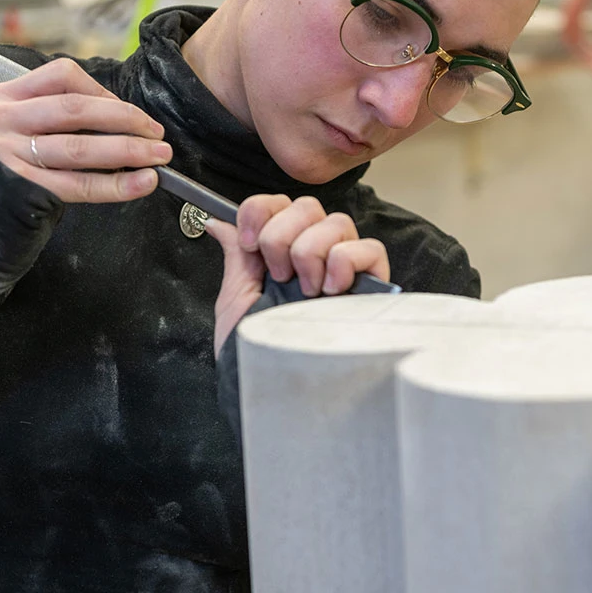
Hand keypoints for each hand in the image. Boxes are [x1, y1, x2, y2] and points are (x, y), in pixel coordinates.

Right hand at [0, 58, 172, 202]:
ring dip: (129, 151)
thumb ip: (65, 119)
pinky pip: (79, 185)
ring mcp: (5, 155)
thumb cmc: (16, 176)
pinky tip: (143, 183)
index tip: (132, 114)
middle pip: (76, 110)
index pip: (63, 76)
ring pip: (79, 147)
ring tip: (159, 157)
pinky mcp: (20, 189)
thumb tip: (130, 121)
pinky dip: (117, 185)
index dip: (105, 92)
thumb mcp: (27, 132)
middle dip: (127, 120)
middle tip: (157, 136)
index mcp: (3, 96)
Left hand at [205, 195, 390, 356]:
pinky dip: (345, 260)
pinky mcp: (373, 284)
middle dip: (282, 235)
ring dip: (310, 251)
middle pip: (307, 206)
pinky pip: (369, 247)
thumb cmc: (255, 351)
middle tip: (277, 274)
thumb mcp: (237, 298)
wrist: (274, 389)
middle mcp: (315, 254)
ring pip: (336, 222)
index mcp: (282, 252)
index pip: (279, 203)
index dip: (261, 211)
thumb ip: (236, 254)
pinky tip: (330, 290)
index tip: (250, 244)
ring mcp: (346, 267)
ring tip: (304, 290)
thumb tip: (218, 221)